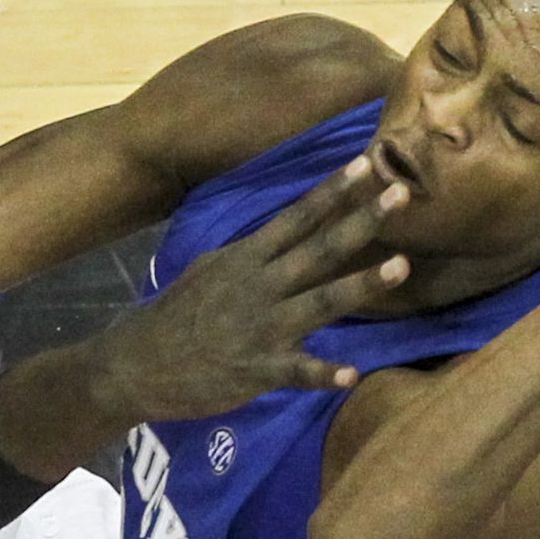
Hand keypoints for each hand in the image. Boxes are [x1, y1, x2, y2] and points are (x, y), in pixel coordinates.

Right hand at [87, 156, 408, 426]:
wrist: (137, 363)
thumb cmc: (179, 316)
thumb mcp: (212, 269)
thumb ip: (255, 253)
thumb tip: (287, 231)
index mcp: (248, 258)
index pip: (299, 217)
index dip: (334, 190)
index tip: (368, 163)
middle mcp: (260, 285)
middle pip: (320, 248)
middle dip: (362, 221)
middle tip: (402, 194)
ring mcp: (260, 327)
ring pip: (320, 302)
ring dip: (361, 284)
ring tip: (402, 267)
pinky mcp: (256, 369)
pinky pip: (295, 371)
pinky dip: (322, 373)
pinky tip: (351, 375)